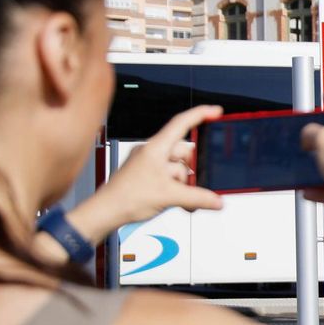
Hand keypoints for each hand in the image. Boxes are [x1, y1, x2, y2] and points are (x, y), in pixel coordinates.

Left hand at [76, 104, 223, 233]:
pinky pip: (169, 178)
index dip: (201, 114)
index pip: (182, 123)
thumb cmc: (126, 197)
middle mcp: (152, 153)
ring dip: (185, 185)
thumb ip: (198, 198)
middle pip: (184, 152)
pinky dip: (177, 189)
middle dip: (193, 170)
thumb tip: (217, 200)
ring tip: (184, 201)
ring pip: (178, 169)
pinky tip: (180, 202)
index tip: (216, 112)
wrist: (106, 212)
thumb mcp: (169, 196)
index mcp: (156, 148)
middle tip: (195, 186)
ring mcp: (149, 165)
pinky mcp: (147, 177)